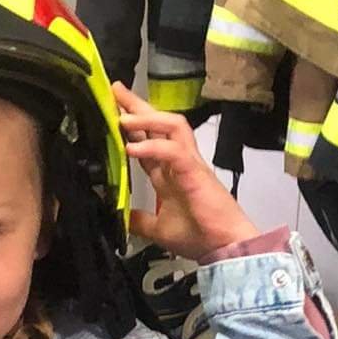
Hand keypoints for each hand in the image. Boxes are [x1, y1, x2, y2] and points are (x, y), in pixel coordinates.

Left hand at [116, 82, 259, 259]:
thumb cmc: (200, 237)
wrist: (224, 249)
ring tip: (122, 117)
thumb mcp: (159, 230)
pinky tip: (133, 147)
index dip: (131, 126)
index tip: (112, 110)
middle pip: (158, 124)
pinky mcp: (195, 171)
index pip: (147, 141)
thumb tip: (121, 216)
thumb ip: (140, 220)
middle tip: (115, 89)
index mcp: (169, 174)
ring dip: (146, 119)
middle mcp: (179, 162)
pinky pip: (173, 150)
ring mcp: (189, 164)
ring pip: (171, 126)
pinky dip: (152, 146)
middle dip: (137, 106)